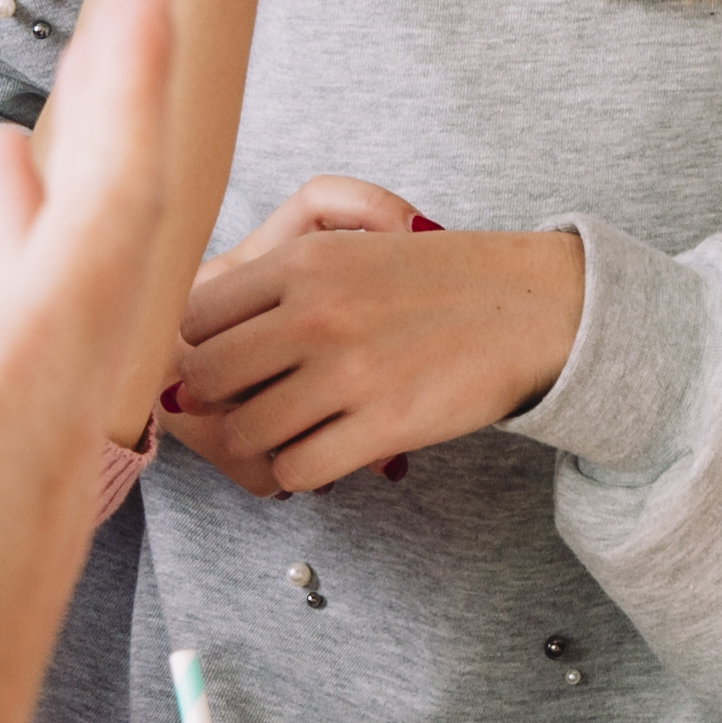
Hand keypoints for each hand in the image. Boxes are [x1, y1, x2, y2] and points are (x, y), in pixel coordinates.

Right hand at [0, 0, 194, 722]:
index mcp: (39, 404)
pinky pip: (8, 388)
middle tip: (123, 22)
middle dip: (116, 130)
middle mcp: (57, 432)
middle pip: (114, 245)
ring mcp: (19, 488)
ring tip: (12, 140)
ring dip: (48, 223)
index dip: (137, 84)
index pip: (123, 204)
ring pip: (58, 320)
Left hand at [167, 174, 589, 495]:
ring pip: (246, 432)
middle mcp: (317, 310)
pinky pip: (296, 470)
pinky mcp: (383, 424)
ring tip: (294, 431)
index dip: (202, 347)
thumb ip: (271, 292)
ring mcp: (349, 370)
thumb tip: (189, 369)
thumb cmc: (435, 281)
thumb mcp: (351, 251)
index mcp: (305, 258)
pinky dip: (300, 471)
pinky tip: (327, 450)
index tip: (229, 363)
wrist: (531, 305)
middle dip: (220, 400)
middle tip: (253, 403)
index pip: (194, 316)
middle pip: (206, 378)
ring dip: (261, 442)